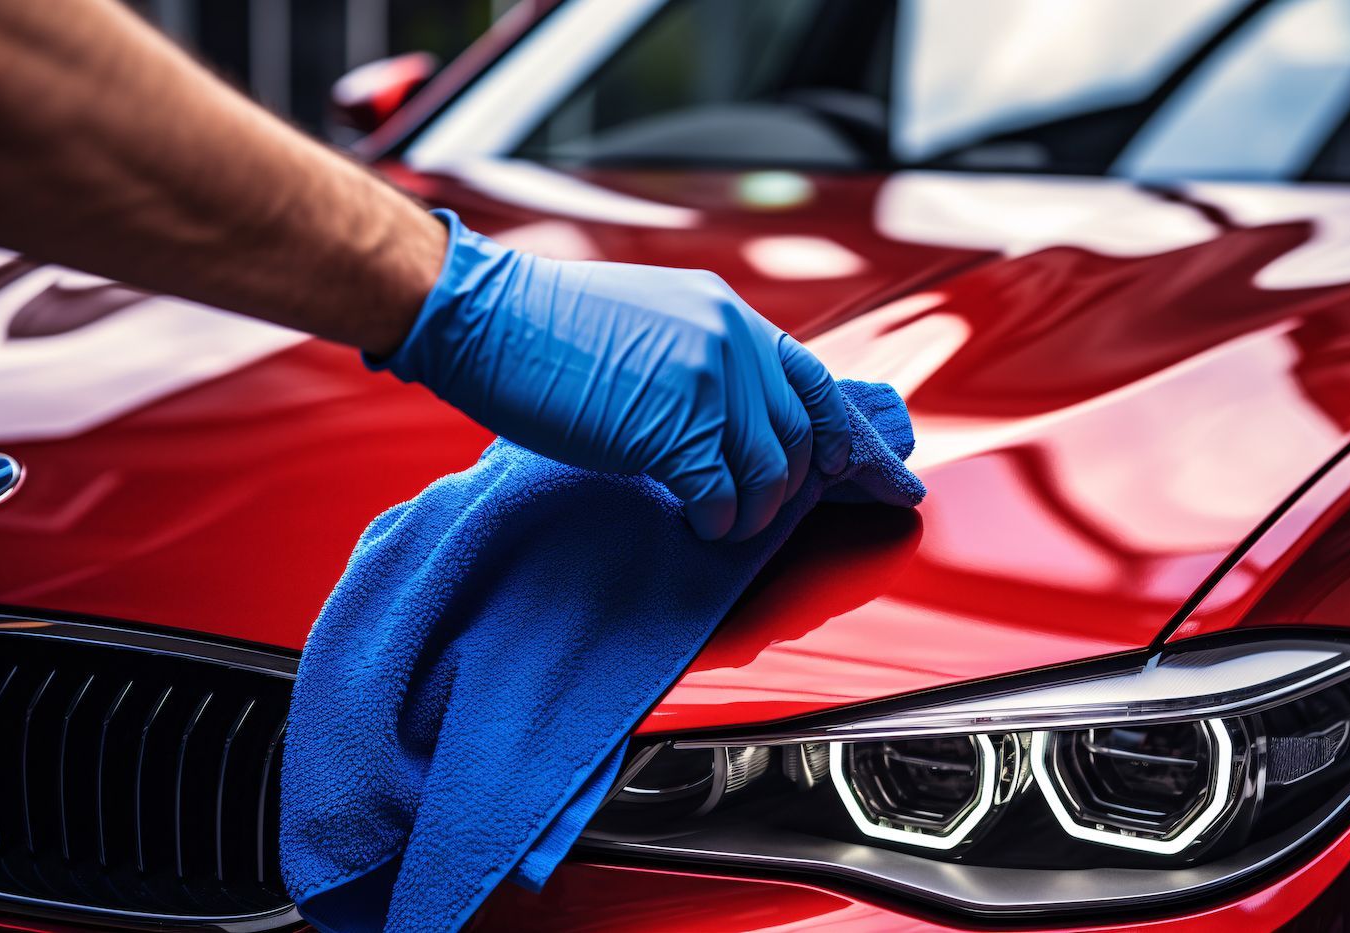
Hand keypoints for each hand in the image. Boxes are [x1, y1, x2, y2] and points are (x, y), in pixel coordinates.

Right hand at [373, 210, 850, 540]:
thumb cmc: (550, 328)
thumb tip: (733, 423)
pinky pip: (721, 494)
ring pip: (769, 472)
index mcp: (727, 314)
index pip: (811, 380)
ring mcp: (705, 383)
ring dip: (752, 512)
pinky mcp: (671, 429)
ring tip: (723, 524)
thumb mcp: (651, 322)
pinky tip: (697, 523)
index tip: (863, 472)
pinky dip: (717, 521)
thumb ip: (703, 361)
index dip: (844, 433)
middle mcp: (730, 341)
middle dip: (788, 489)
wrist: (487, 317)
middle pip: (797, 436)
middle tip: (756, 513)